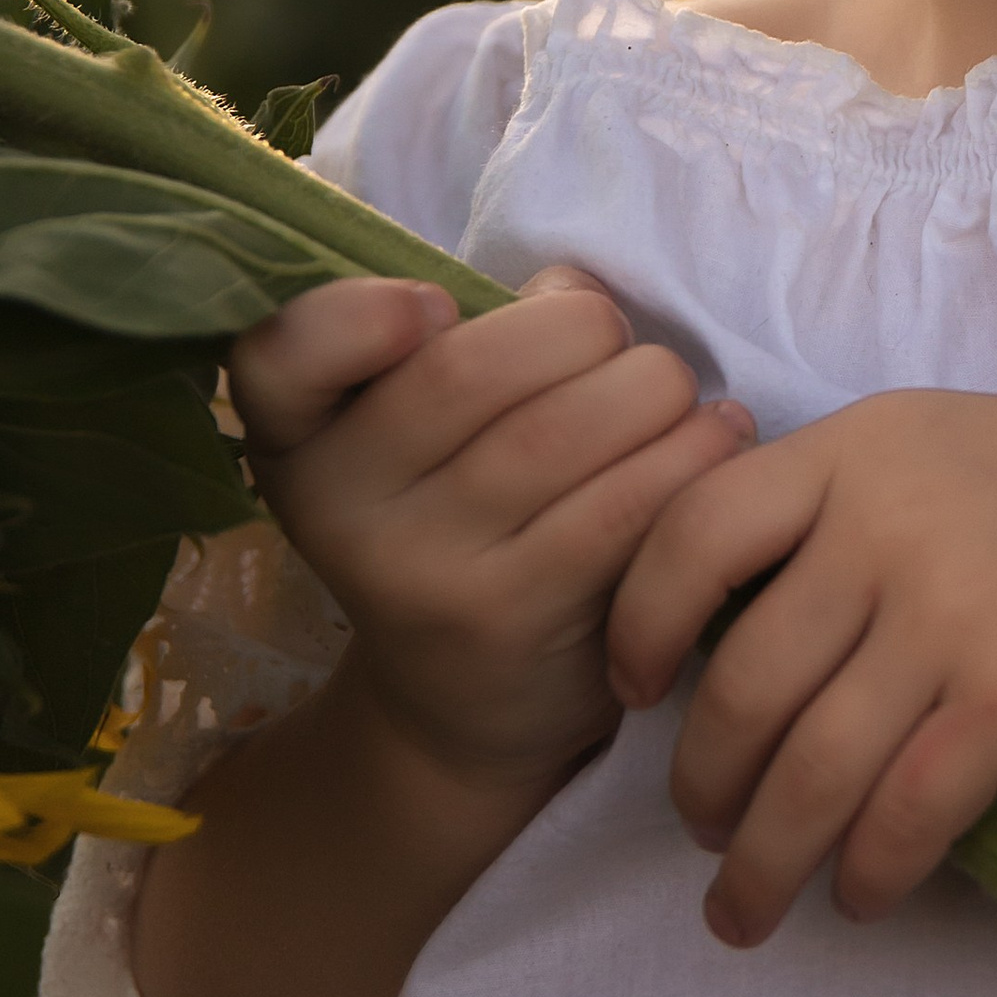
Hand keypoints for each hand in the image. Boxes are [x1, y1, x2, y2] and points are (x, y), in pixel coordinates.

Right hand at [229, 270, 752, 797]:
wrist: (461, 710)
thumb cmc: (464, 520)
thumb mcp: (424, 434)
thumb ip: (474, 338)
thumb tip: (572, 287)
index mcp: (300, 438)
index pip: (280, 356)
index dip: (360, 314)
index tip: (436, 309)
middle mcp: (339, 510)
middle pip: (465, 370)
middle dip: (577, 329)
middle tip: (616, 345)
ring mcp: (421, 575)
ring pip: (561, 430)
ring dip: (652, 387)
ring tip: (676, 395)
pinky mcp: (513, 621)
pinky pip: (625, 505)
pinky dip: (690, 453)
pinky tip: (716, 439)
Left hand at [604, 385, 996, 945]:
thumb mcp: (913, 449)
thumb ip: (812, 507)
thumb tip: (694, 627)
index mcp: (846, 453)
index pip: (692, 534)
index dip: (638, 624)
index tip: (631, 693)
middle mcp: (885, 524)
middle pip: (742, 684)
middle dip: (702, 785)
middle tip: (704, 833)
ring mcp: (950, 609)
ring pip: (813, 767)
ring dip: (763, 860)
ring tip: (745, 907)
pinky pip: (906, 809)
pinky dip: (868, 870)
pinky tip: (860, 896)